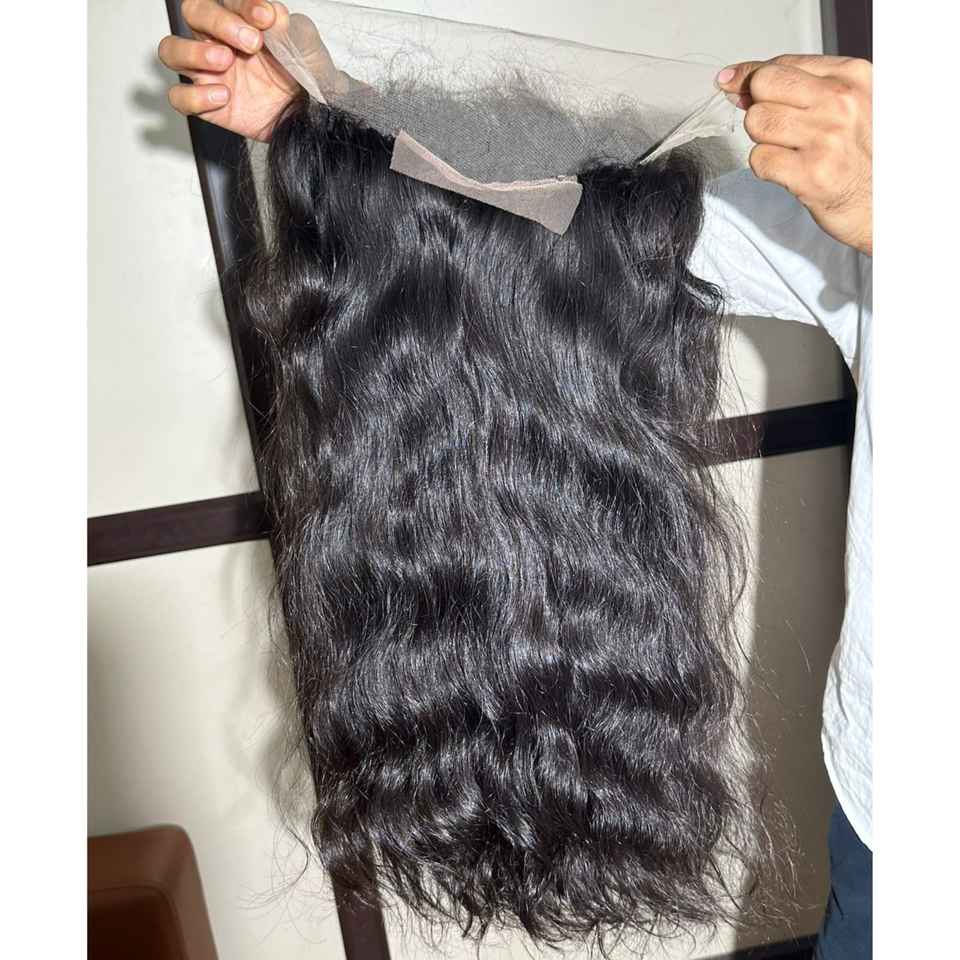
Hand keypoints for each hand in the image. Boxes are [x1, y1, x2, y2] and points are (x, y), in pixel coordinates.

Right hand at [158, 0, 298, 141]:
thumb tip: (275, 15)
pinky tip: (224, 96)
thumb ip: (293, 31)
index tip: (267, 18)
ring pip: (171, 50)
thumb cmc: (303, 79)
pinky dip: (195, 96)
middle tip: (251, 42)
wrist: (308, 118)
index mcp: (240, 20)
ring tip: (225, 61)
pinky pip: (180, 97)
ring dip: (193, 52)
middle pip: (192, 12)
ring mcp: (208, 73)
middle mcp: (218, 40)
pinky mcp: (208, 104)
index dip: (244, 4)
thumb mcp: (307, 51)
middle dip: (218, 21)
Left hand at [715, 55, 871, 255]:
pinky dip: (765, 168)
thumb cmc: (860, 154)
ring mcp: (826, 138)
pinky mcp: (810, 174)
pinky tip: (790, 172)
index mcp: (850, 77)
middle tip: (777, 128)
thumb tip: (737, 81)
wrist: (883, 203)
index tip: (737, 86)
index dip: (751, 77)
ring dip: (763, 140)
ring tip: (790, 151)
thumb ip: (798, 87)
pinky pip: (759, 159)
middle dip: (758, 107)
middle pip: (763, 86)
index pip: (781, 64)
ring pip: (757, 122)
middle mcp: (840, 103)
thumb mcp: (845, 105)